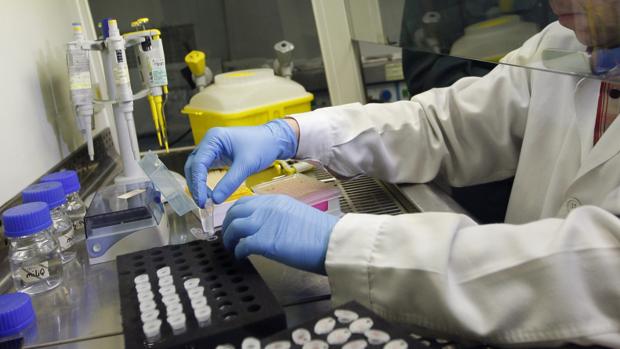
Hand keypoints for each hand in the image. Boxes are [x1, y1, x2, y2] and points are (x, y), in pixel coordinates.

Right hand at [184, 119, 297, 206]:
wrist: (274, 140)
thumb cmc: (262, 146)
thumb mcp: (246, 165)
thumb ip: (230, 182)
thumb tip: (215, 200)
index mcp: (214, 138)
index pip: (198, 163)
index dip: (197, 184)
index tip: (202, 201)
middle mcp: (209, 142)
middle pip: (193, 166)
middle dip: (196, 186)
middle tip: (202, 204)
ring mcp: (212, 149)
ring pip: (197, 169)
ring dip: (199, 185)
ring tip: (206, 201)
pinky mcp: (217, 156)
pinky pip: (205, 171)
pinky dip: (205, 183)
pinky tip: (211, 194)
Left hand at [222, 195, 338, 273]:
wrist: (331, 242)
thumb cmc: (320, 233)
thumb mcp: (296, 214)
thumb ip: (278, 216)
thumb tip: (266, 226)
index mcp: (275, 201)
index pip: (245, 202)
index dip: (235, 214)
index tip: (233, 224)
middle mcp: (267, 208)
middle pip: (234, 212)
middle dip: (227, 226)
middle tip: (228, 237)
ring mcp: (264, 223)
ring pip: (233, 227)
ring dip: (229, 240)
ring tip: (232, 249)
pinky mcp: (264, 241)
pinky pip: (241, 245)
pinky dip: (238, 252)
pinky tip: (241, 257)